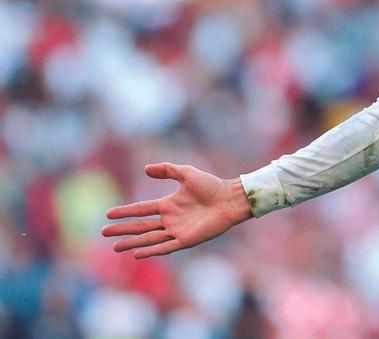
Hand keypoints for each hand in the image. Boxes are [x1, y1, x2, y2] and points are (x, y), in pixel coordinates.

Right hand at [101, 162, 251, 258]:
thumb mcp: (187, 173)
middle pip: (141, 226)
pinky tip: (137, 253)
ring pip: (149, 238)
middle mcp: (170, 219)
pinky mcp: (186, 240)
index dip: (125, 212)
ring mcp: (177, 230)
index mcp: (168, 205)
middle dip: (123, 229)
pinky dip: (151, 250)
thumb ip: (167, 170)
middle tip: (104, 232)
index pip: (141, 210)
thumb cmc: (212, 186)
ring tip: (115, 246)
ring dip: (132, 242)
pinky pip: (165, 247)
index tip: (108, 214)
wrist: (230, 198)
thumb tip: (145, 168)